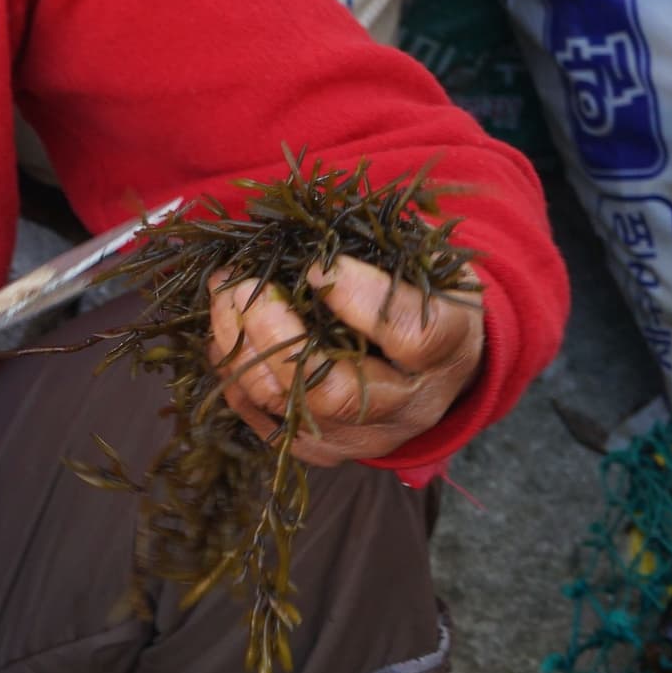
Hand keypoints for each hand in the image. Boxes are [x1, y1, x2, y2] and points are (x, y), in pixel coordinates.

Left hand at [212, 255, 485, 467]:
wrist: (434, 366)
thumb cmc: (426, 297)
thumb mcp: (424, 263)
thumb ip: (382, 245)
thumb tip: (312, 222)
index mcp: (448, 349)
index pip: (413, 336)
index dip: (360, 300)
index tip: (316, 268)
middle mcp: (410, 405)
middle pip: (339, 392)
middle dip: (278, 334)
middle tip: (243, 284)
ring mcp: (365, 436)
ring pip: (292, 409)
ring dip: (244, 350)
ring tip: (224, 297)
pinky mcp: (326, 450)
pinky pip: (267, 422)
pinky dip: (238, 378)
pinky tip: (227, 336)